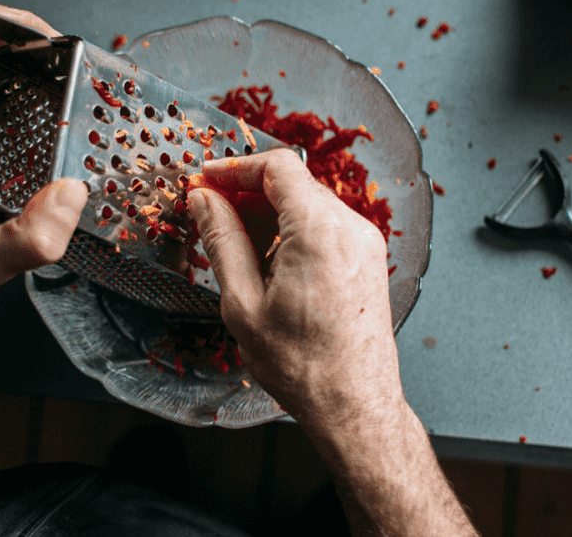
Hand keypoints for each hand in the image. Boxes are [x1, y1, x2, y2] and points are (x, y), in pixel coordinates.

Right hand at [186, 149, 402, 427]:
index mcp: (319, 231)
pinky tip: (266, 260)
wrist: (354, 404)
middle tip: (209, 212)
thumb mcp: (243, 303)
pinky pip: (325, 226)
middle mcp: (350, 227)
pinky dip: (293, 230)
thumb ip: (222, 241)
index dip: (235, 167)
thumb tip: (204, 201)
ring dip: (269, 212)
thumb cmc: (303, 366)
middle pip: (293, 183)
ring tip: (234, 243)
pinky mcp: (368, 259)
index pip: (277, 167)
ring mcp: (364, 242)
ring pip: (308, 203)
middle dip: (248, 191)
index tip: (206, 180)